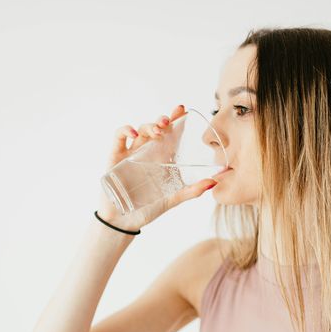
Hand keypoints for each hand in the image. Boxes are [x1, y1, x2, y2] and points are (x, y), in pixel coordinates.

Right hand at [97, 104, 217, 231]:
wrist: (124, 222)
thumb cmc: (148, 208)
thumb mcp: (173, 198)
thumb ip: (192, 190)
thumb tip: (214, 182)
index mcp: (162, 158)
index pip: (171, 133)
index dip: (176, 119)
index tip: (183, 110)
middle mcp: (148, 152)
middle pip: (156, 128)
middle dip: (163, 120)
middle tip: (170, 120)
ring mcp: (131, 153)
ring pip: (140, 130)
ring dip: (149, 126)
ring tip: (158, 129)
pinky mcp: (115, 156)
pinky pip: (119, 137)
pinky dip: (125, 131)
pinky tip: (134, 134)